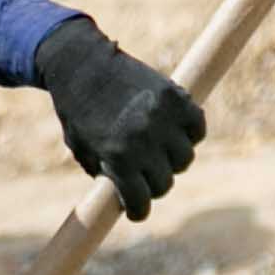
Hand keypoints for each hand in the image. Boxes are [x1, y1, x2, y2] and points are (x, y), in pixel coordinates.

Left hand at [34, 18, 204, 222]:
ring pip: (184, 158)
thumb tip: (130, 196)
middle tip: (146, 175)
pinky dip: (190, 132)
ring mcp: (162, 118)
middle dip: (154, 184)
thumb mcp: (82, 148)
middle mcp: (143, 140)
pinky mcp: (175, 96)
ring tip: (160, 151)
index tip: (137, 210)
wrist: (80, 63)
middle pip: (165, 183)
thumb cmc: (77, 109)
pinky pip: (197, 127)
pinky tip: (175, 132)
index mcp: (116, 157)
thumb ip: (106, 172)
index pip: (141, 201)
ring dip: (173, 160)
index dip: (139, 211)